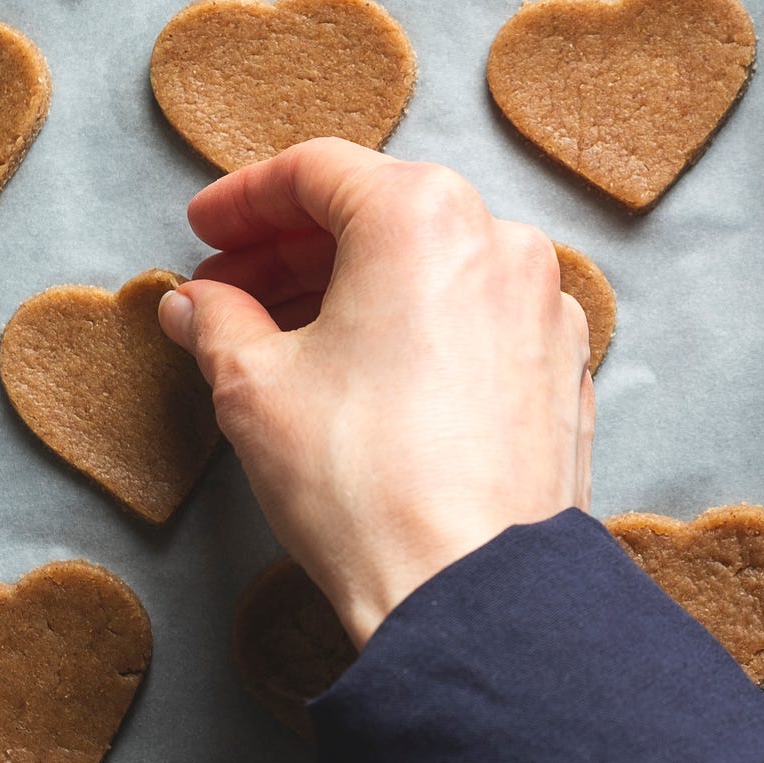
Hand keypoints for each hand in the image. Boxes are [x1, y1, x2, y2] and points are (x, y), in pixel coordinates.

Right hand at [159, 139, 594, 645]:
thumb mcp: (254, 390)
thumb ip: (217, 324)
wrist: (472, 591)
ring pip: (436, 269)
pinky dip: (421, 331)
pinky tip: (372, 378)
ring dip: (359, 290)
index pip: (316, 171)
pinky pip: (480, 324)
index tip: (206, 231)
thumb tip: (197, 305)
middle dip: (296, 250)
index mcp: (424, 216)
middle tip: (231, 292)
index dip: (244, 200)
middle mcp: (502, 243)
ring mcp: (547, 309)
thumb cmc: (366, 484)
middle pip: (382, 214)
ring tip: (289, 340)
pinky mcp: (566, 372)